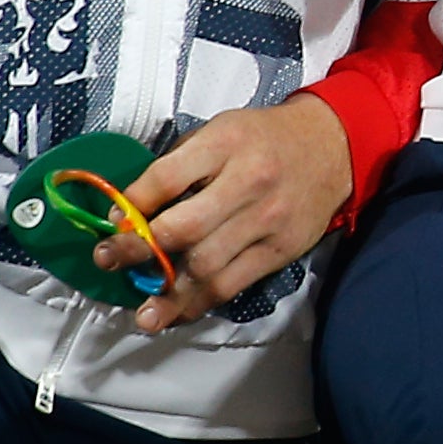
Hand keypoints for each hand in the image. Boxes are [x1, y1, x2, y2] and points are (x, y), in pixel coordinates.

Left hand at [111, 94, 353, 334]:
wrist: (334, 146)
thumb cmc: (264, 139)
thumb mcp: (220, 131)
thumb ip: (181, 164)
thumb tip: (132, 209)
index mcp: (225, 143)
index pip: (167, 178)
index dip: (133, 204)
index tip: (112, 222)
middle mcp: (248, 182)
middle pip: (184, 228)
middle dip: (139, 250)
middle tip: (108, 261)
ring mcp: (267, 219)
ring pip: (208, 266)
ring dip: (168, 293)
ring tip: (142, 312)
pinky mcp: (281, 249)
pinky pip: (233, 283)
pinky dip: (200, 302)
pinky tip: (177, 311)